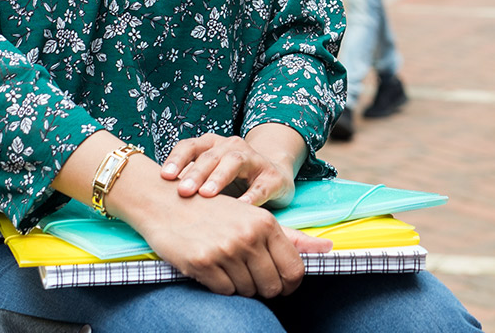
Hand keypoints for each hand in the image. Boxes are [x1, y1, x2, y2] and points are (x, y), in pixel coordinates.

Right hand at [128, 188, 331, 296]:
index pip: (295, 271)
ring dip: (240, 287)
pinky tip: (213, 269)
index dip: (289, 285)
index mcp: (266, 223)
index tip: (279, 285)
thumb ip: (293, 237)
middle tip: (249, 278)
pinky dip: (220, 286)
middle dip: (264, 289)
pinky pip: (224, 291)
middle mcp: (249, 236)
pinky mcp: (202, 263)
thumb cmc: (214, 211)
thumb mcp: (255, 217)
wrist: (166, 202)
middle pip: (273, 286)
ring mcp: (225, 249)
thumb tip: (328, 248)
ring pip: (248, 291)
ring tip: (228, 267)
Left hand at [161, 133, 296, 206]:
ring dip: (219, 177)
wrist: (272, 176)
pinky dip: (252, 195)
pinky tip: (241, 207)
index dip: (177, 159)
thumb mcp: (207, 179)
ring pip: (234, 161)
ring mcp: (254, 158)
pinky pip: (261, 185)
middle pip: (210, 155)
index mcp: (211, 145)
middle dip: (195, 172)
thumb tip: (151, 199)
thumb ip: (187, 185)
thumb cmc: (230, 181)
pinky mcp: (272, 176)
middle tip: (183, 190)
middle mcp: (231, 146)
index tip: (164, 176)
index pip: (190, 146)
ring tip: (207, 194)